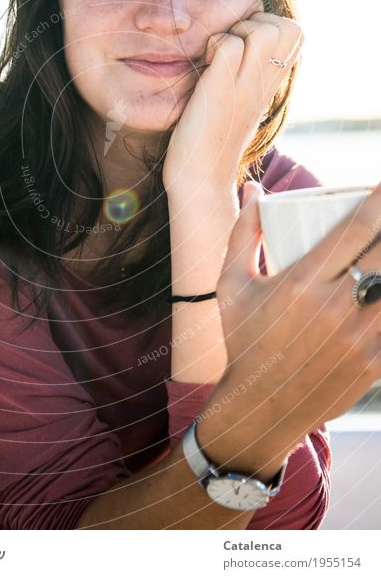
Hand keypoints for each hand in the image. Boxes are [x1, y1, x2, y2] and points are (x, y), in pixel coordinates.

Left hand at [162, 8, 302, 195]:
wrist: (202, 179)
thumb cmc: (211, 140)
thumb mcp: (240, 101)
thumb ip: (248, 73)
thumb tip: (239, 45)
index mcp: (270, 83)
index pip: (295, 31)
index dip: (269, 24)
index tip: (243, 45)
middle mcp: (263, 84)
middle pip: (286, 26)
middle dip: (255, 22)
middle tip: (231, 47)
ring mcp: (244, 88)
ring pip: (261, 30)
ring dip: (234, 32)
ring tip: (216, 57)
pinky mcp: (220, 93)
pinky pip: (228, 46)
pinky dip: (213, 46)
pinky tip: (204, 67)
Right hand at [205, 181, 380, 471]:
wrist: (259, 407)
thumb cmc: (243, 340)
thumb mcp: (231, 284)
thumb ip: (244, 232)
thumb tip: (255, 188)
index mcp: (301, 282)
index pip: (355, 228)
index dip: (379, 199)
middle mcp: (336, 307)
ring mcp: (360, 338)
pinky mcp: (375, 362)